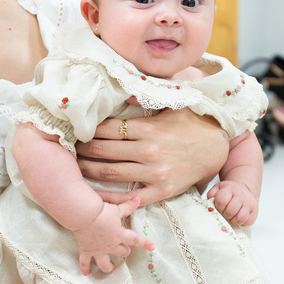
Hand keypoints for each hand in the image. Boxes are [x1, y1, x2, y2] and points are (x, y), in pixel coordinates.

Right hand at [72, 196, 154, 275]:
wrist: (84, 215)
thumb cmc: (101, 211)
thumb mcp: (116, 209)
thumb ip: (128, 206)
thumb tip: (138, 199)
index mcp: (120, 235)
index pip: (135, 240)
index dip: (145, 243)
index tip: (152, 247)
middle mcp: (110, 245)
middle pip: (122, 252)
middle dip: (125, 251)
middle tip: (126, 249)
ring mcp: (98, 249)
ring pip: (106, 263)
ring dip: (109, 266)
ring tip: (111, 267)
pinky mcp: (86, 250)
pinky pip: (85, 262)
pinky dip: (85, 268)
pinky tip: (86, 273)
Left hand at [76, 109, 229, 205]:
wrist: (218, 147)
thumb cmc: (192, 123)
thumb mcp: (171, 104)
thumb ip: (145, 96)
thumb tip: (122, 87)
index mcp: (148, 128)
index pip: (107, 128)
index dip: (87, 129)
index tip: (73, 129)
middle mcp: (148, 150)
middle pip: (103, 151)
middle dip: (81, 149)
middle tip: (65, 149)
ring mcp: (154, 172)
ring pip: (110, 173)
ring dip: (87, 170)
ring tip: (73, 167)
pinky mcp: (161, 190)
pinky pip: (129, 197)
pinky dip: (110, 197)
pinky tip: (94, 194)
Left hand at [206, 180, 257, 226]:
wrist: (243, 189)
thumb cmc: (228, 192)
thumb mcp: (218, 188)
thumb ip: (211, 194)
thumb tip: (209, 202)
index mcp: (230, 188)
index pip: (222, 201)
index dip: (218, 206)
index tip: (219, 207)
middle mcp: (241, 195)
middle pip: (231, 211)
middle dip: (225, 214)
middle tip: (225, 212)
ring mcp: (249, 203)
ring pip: (240, 218)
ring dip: (233, 220)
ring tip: (231, 216)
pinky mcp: (254, 211)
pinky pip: (248, 222)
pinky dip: (241, 223)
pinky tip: (238, 217)